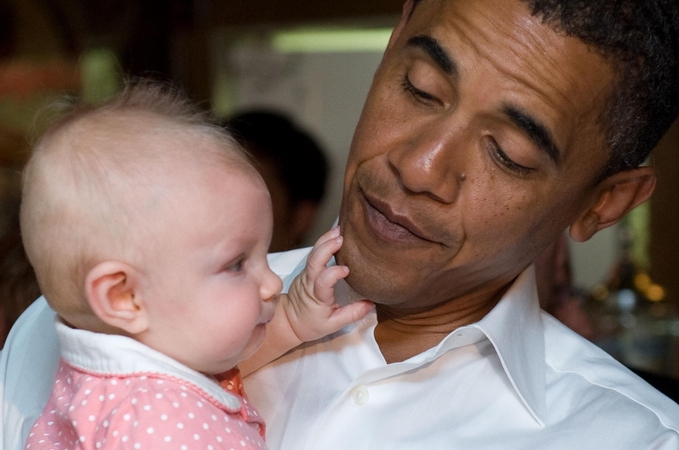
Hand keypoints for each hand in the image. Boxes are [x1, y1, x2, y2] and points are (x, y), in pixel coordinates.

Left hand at [285, 226, 373, 341]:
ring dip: (325, 241)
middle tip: (341, 238)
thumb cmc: (311, 323)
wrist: (289, 320)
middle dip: (326, 248)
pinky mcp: (306, 269)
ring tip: (339, 230)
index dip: (333, 273)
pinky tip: (333, 234)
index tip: (346, 270)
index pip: (322, 282)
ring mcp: (306, 274)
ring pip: (313, 254)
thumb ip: (352, 314)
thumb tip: (371, 304)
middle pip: (314, 262)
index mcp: (317, 298)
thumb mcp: (333, 325)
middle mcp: (309, 283)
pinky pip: (314, 253)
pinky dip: (323, 242)